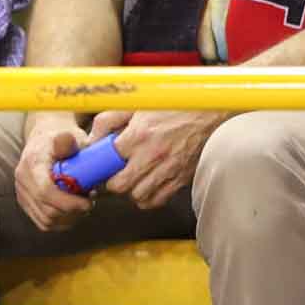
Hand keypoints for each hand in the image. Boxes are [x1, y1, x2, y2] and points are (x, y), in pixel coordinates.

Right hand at [11, 111, 88, 232]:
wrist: (44, 141)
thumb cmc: (61, 138)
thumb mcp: (67, 135)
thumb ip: (67, 141)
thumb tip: (68, 142)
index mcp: (32, 164)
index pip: (45, 192)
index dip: (68, 203)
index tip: (88, 202)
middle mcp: (22, 181)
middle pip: (47, 211)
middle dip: (72, 212)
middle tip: (90, 203)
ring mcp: (22, 194)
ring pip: (46, 221)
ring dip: (69, 218)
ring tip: (82, 205)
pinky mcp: (26, 204)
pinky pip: (44, 223)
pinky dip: (62, 221)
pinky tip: (73, 210)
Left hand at [91, 107, 217, 209]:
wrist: (211, 109)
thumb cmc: (175, 104)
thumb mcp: (138, 104)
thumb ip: (110, 119)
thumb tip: (93, 139)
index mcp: (139, 134)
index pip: (107, 161)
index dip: (100, 164)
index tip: (101, 163)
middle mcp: (153, 155)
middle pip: (120, 185)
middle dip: (113, 181)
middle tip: (115, 172)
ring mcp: (168, 169)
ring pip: (138, 196)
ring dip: (131, 190)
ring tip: (133, 178)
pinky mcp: (182, 178)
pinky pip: (158, 200)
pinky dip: (149, 197)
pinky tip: (148, 184)